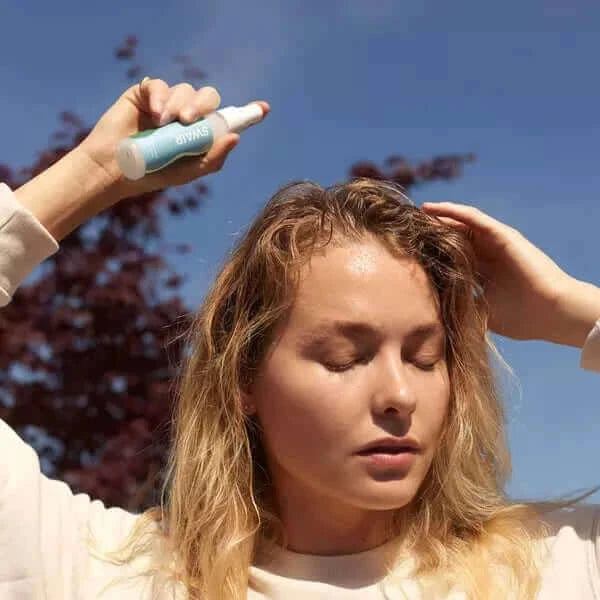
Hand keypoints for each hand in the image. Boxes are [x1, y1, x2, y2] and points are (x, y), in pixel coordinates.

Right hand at [78, 78, 269, 201]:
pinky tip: (154, 115)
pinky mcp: (146, 94)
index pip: (227, 119)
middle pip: (208, 97)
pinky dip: (160, 97)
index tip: (264, 109)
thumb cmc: (153, 174)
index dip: (247, 113)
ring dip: (179, 104)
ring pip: (185, 89)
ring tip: (165, 123)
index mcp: (201, 134)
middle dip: (202, 106)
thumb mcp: (188, 171)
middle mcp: (187, 116)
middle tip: (189, 120)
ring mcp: (167, 103)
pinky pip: (160, 85)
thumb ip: (213, 157)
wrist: (115, 169)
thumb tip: (236, 138)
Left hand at [421, 201, 583, 343]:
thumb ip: (460, 306)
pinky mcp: (502, 235)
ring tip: (415, 212)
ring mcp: (495, 243)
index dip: (430, 254)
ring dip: (438, 217)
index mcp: (482, 274)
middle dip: (430, 233)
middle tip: (405, 227)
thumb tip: (432, 314)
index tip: (406, 252)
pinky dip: (453, 211)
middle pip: (453, 238)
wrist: (551, 314)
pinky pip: (474, 218)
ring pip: (461, 224)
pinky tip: (433, 208)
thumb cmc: (521, 318)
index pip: (451, 259)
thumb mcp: (480, 312)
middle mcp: (487, 255)